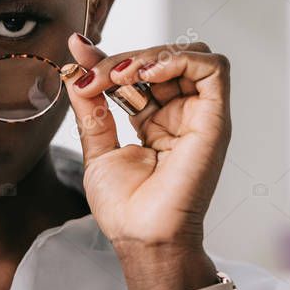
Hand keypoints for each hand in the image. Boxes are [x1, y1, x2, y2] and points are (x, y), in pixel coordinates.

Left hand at [63, 33, 230, 264]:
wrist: (143, 236)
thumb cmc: (125, 206)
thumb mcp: (96, 144)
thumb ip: (90, 104)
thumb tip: (75, 63)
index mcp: (155, 119)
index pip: (138, 71)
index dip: (109, 58)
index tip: (78, 53)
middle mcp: (180, 114)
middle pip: (162, 58)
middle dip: (125, 57)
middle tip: (96, 76)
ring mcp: (199, 116)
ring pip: (189, 56)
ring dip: (151, 54)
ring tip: (121, 76)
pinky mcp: (214, 120)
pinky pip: (213, 70)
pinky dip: (180, 59)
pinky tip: (148, 74)